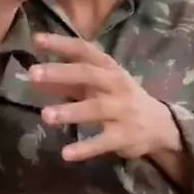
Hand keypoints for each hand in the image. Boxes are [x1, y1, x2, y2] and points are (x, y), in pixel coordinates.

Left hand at [28, 34, 181, 161]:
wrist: (160, 124)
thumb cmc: (121, 98)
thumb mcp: (99, 84)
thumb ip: (68, 82)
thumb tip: (32, 78)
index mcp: (109, 68)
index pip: (85, 50)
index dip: (62, 44)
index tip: (37, 40)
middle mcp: (116, 85)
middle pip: (88, 75)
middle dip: (61, 73)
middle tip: (33, 74)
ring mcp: (122, 111)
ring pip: (95, 109)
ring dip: (70, 111)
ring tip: (45, 115)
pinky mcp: (124, 136)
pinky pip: (103, 142)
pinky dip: (85, 148)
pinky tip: (66, 154)